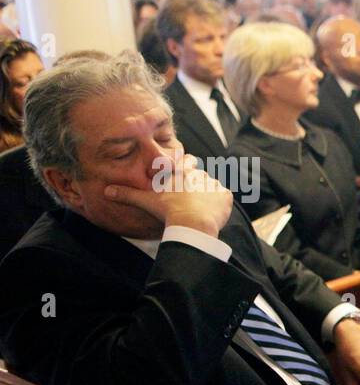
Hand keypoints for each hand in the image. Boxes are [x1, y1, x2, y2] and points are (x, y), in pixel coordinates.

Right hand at [105, 153, 231, 236]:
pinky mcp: (226, 197)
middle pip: (201, 177)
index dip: (186, 167)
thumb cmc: (167, 210)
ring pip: (213, 188)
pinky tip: (211, 214)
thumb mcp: (146, 201)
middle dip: (197, 186)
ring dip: (209, 197)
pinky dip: (220, 206)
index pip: (187, 161)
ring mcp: (215, 185)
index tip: (184, 178)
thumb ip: (128, 194)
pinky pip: (225, 199)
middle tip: (190, 200)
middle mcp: (200, 174)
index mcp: (183, 171)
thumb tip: (107, 191)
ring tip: (201, 210)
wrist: (192, 223)